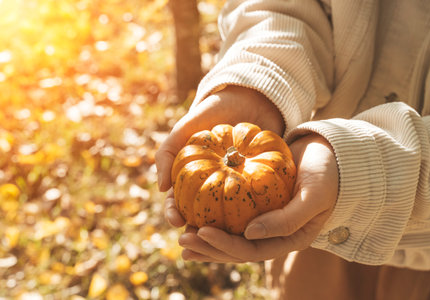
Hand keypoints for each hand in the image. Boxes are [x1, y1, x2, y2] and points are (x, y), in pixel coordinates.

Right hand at [156, 85, 284, 226]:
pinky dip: (250, 213)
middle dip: (196, 228)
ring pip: (226, 214)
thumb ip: (168, 153)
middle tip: (197, 235)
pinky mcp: (258, 183)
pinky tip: (248, 220)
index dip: (174, 213)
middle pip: (201, 213)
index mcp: (192, 174)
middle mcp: (213, 183)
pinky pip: (253, 201)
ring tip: (220, 236)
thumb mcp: (185, 127)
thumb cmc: (213, 112)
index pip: (178, 200)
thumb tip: (162, 189)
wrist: (249, 98)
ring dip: (222, 228)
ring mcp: (236, 185)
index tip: (176, 221)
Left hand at [178, 134, 338, 262]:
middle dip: (208, 246)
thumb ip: (287, 220)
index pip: (251, 250)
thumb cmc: (327, 174)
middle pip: (236, 248)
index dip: (224, 245)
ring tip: (182, 233)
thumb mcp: (313, 197)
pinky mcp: (259, 205)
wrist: (331, 153)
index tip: (200, 231)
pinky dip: (214, 215)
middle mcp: (275, 234)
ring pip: (232, 234)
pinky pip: (234, 215)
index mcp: (289, 239)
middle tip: (182, 239)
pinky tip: (194, 213)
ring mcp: (266, 220)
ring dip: (207, 236)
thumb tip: (249, 234)